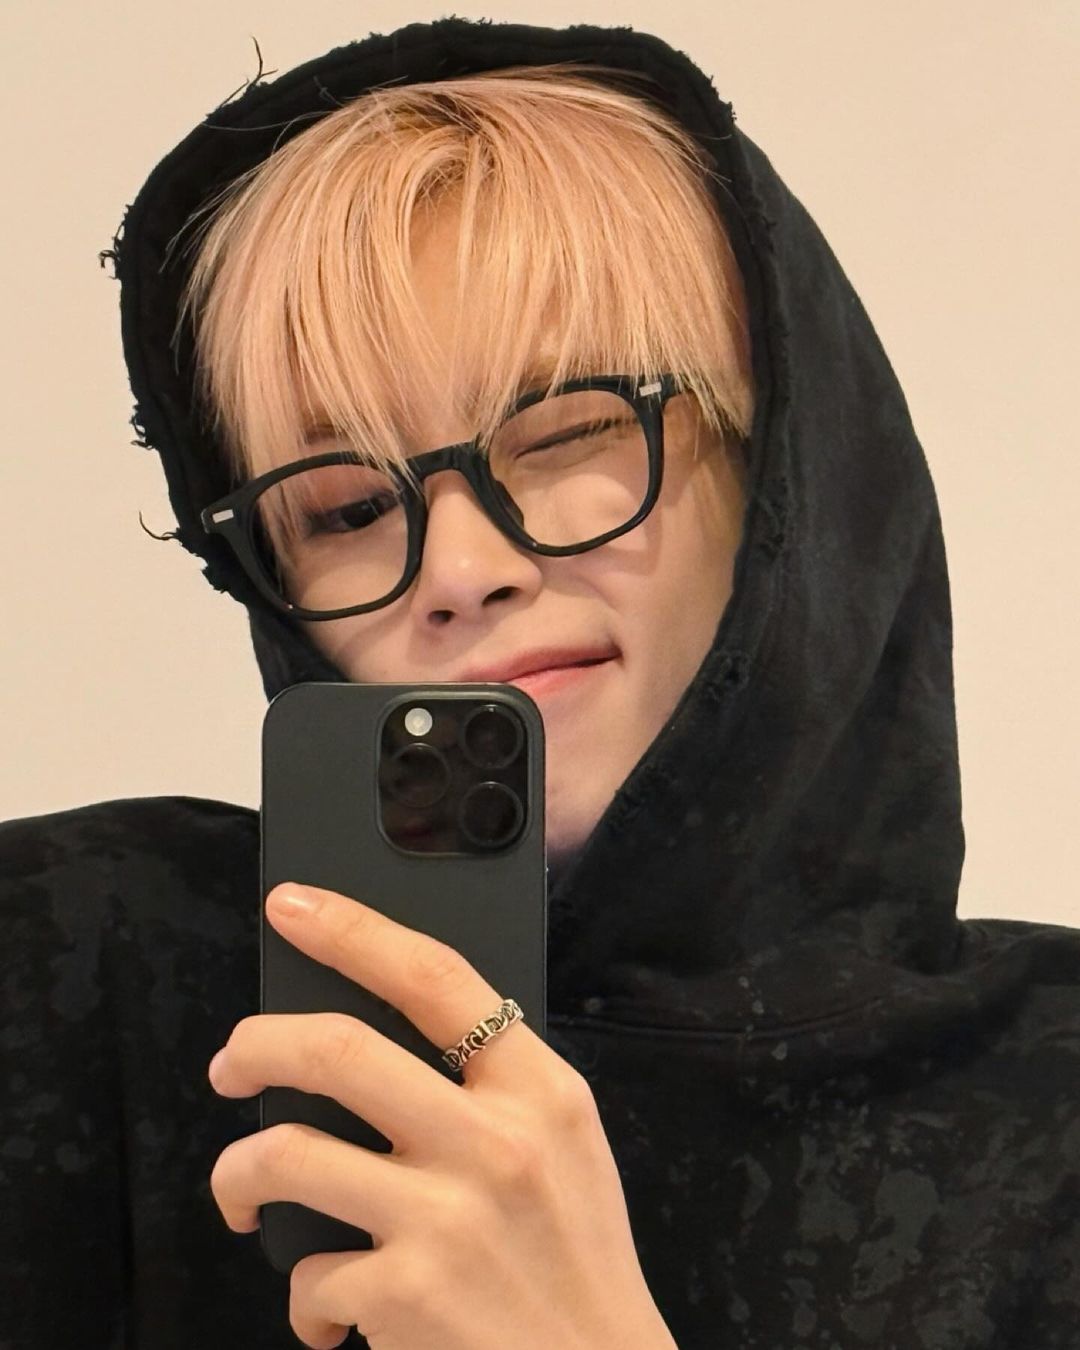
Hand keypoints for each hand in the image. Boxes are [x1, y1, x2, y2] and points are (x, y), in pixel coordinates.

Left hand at [207, 882, 677, 1349]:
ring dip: (240, 1171)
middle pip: (339, 1050)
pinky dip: (302, 1295)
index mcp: (542, 1089)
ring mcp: (447, 1219)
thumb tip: (384, 1032)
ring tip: (242, 1190)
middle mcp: (496, 1142)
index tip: (293, 904)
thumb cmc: (575, 1258)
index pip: (437, 977)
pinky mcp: (405, 1298)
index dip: (354, 930)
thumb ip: (495, 1084)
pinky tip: (326, 1313)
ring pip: (290, 1153)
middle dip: (257, 1044)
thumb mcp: (566, 1144)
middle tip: (229, 1063)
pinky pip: (308, 1274)